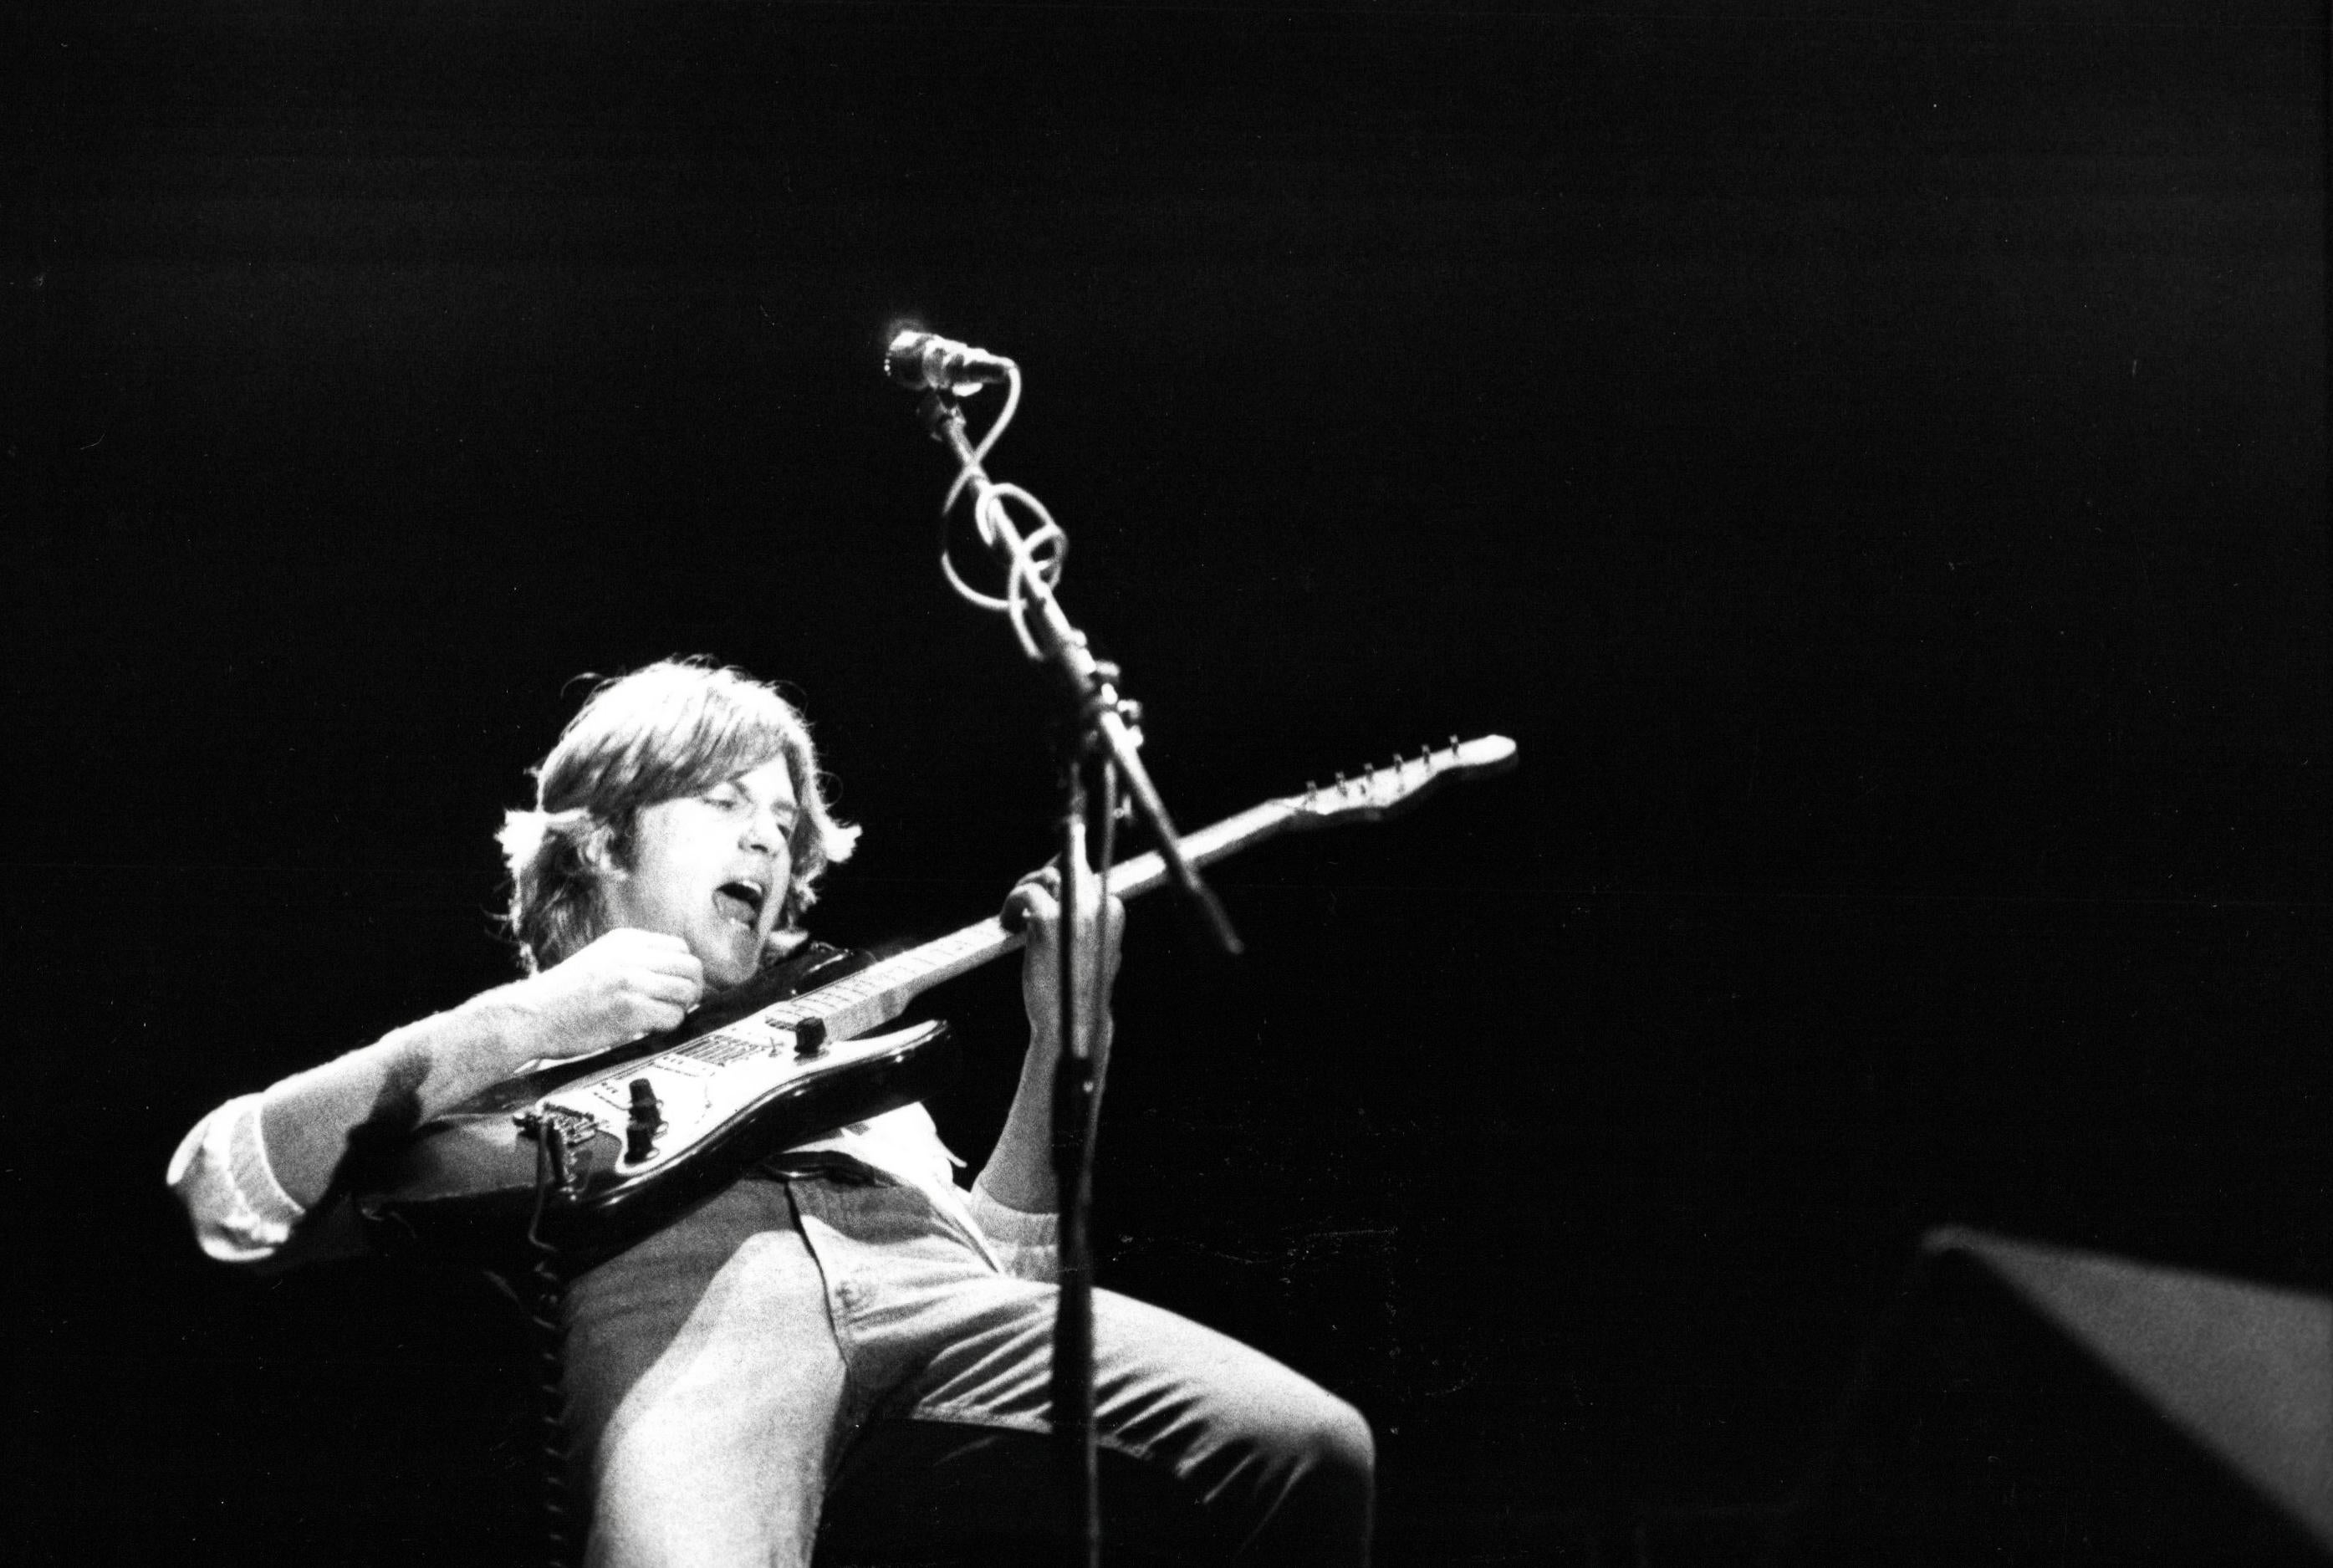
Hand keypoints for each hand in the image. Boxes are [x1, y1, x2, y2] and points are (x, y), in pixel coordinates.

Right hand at [498, 928, 705, 1063]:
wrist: (531, 1015)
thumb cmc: (562, 995)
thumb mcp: (599, 959)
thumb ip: (633, 959)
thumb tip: (672, 972)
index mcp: (625, 941)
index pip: (680, 948)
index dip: (683, 971)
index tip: (675, 987)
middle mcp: (631, 956)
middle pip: (691, 967)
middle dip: (691, 989)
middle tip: (678, 1005)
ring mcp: (631, 982)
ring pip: (687, 991)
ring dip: (681, 1008)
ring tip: (661, 1017)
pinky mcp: (630, 1010)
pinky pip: (673, 1017)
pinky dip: (668, 1026)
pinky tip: (649, 1029)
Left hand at [1003, 862, 1124, 1053]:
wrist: (1072, 1022)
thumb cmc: (1077, 991)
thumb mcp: (1094, 952)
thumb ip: (1086, 921)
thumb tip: (1067, 893)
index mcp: (1113, 912)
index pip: (1086, 874)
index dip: (1063, 873)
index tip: (1046, 880)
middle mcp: (1098, 906)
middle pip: (1068, 867)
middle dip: (1043, 874)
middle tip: (1025, 894)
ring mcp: (1074, 911)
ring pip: (1045, 876)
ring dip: (1024, 889)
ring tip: (1014, 912)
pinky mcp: (1048, 919)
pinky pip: (1026, 893)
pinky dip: (1012, 903)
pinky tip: (1007, 922)